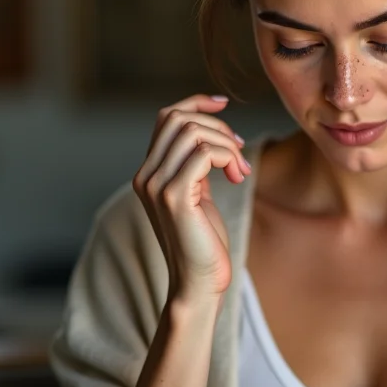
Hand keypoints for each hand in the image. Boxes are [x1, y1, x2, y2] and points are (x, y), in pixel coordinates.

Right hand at [132, 93, 251, 301]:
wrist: (197, 284)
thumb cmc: (203, 242)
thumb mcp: (198, 194)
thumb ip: (196, 165)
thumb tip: (213, 133)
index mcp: (149, 172)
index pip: (166, 117)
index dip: (196, 102)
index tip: (224, 104)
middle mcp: (145, 175)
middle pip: (179, 118)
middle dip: (218, 127)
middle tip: (240, 153)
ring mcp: (156, 185)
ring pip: (193, 132)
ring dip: (227, 145)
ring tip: (240, 171)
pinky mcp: (174, 197)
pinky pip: (204, 154)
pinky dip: (228, 157)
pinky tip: (238, 177)